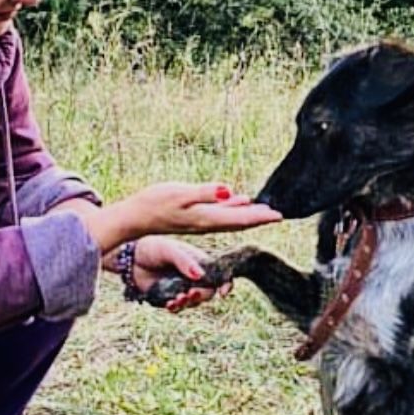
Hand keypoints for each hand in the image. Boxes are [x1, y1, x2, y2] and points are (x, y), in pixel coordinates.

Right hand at [81, 182, 281, 251]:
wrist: (134, 217)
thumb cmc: (155, 203)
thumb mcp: (180, 194)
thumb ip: (205, 193)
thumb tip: (230, 191)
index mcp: (207, 218)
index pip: (240, 219)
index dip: (260, 217)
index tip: (278, 216)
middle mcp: (206, 223)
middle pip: (239, 222)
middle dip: (258, 219)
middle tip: (277, 216)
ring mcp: (199, 221)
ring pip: (230, 218)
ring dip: (247, 215)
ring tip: (263, 210)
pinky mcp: (192, 216)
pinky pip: (218, 214)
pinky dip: (231, 209)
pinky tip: (236, 200)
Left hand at [131, 236, 230, 311]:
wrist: (129, 258)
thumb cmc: (152, 247)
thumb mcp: (169, 250)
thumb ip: (184, 261)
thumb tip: (200, 275)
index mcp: (198, 262)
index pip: (218, 274)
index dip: (225, 283)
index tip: (224, 292)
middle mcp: (193, 276)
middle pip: (207, 292)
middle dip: (201, 296)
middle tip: (191, 294)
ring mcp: (181, 288)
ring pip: (193, 302)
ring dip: (188, 303)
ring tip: (178, 299)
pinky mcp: (169, 297)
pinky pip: (177, 307)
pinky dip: (176, 308)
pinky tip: (170, 304)